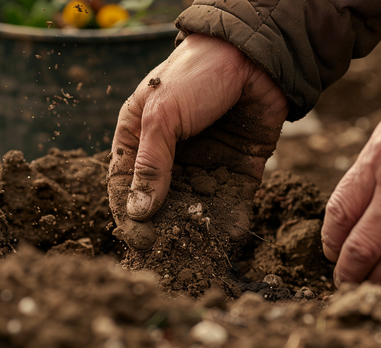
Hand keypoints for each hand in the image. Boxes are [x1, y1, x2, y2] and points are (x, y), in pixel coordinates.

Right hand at [107, 34, 287, 248]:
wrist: (255, 57)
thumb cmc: (197, 75)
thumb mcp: (163, 115)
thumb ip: (151, 163)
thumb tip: (138, 212)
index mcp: (139, 137)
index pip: (125, 185)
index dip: (129, 215)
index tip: (140, 242)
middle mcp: (170, 155)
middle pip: (160, 202)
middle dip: (164, 229)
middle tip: (170, 257)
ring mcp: (203, 163)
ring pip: (194, 206)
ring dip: (196, 230)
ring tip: (200, 254)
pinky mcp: (236, 170)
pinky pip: (230, 201)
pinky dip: (229, 220)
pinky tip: (230, 237)